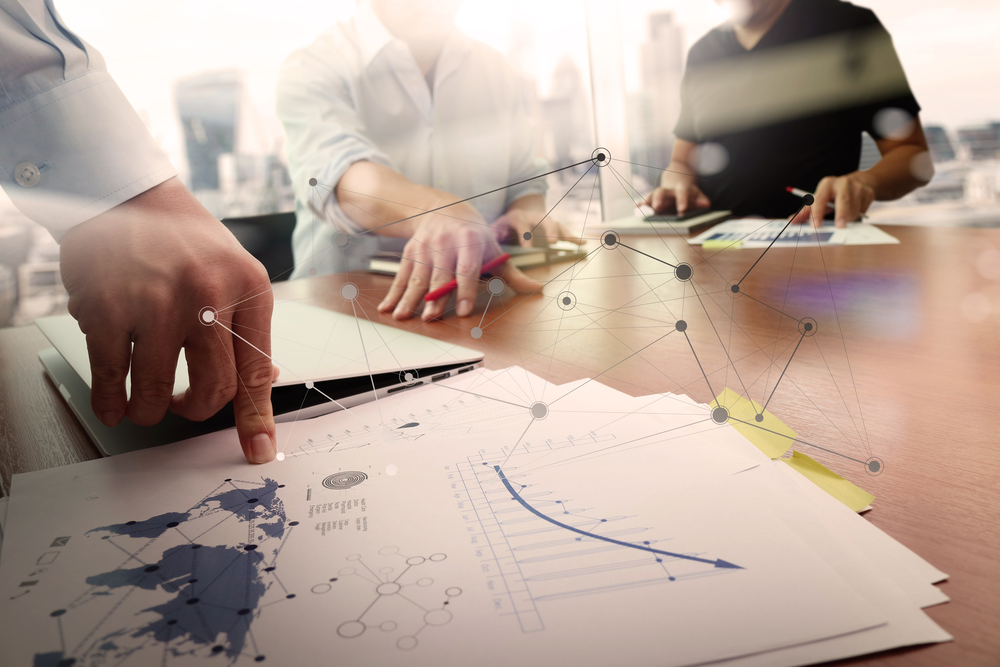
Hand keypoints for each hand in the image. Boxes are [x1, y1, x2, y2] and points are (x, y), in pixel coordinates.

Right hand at [60, 177, 276, 463]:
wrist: (125, 194)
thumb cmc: (184, 240)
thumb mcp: (235, 272)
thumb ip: (247, 326)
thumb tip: (261, 380)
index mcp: (248, 287)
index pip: (256, 370)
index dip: (257, 418)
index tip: (259, 450)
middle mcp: (207, 293)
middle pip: (213, 389)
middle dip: (195, 411)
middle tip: (183, 408)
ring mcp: (155, 302)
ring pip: (158, 392)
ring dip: (149, 410)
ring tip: (145, 404)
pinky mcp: (107, 309)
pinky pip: (112, 377)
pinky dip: (112, 402)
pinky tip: (114, 404)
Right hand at [377, 202, 542, 320]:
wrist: (443, 207)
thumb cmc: (473, 235)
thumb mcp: (493, 248)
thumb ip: (512, 273)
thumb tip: (537, 289)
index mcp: (469, 241)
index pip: (467, 269)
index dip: (466, 290)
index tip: (465, 310)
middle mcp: (445, 243)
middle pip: (439, 275)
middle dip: (434, 297)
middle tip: (430, 319)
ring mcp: (425, 247)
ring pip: (416, 276)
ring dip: (409, 298)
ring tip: (403, 317)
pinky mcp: (410, 252)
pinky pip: (401, 275)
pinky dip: (393, 292)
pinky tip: (387, 307)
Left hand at [491, 207, 583, 245]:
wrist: (516, 216)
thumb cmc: (503, 228)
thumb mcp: (495, 230)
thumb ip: (493, 238)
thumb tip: (488, 251)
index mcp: (516, 217)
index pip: (521, 223)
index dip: (524, 234)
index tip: (527, 247)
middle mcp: (533, 217)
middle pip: (543, 220)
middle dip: (548, 230)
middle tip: (552, 242)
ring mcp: (545, 221)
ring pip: (556, 225)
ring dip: (564, 233)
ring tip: (572, 242)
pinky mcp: (553, 228)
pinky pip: (565, 232)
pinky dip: (574, 238)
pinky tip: (584, 244)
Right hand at [644, 166, 710, 214]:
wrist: (678, 181)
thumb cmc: (689, 193)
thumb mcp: (697, 195)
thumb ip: (702, 200)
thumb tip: (706, 204)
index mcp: (681, 189)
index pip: (682, 192)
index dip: (682, 200)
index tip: (682, 209)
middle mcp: (668, 191)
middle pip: (662, 191)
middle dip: (658, 199)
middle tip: (656, 207)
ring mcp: (659, 194)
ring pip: (651, 195)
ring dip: (647, 201)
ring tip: (642, 207)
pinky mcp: (652, 199)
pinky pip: (645, 200)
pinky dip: (641, 204)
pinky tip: (637, 208)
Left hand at [801, 173, 874, 228]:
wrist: (859, 182)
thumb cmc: (833, 195)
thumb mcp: (819, 199)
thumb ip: (805, 212)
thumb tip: (790, 221)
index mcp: (826, 184)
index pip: (820, 199)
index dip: (817, 213)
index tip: (815, 225)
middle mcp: (842, 183)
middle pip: (843, 201)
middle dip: (841, 214)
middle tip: (840, 226)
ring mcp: (858, 187)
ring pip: (854, 209)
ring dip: (849, 218)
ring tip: (845, 215)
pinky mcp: (869, 192)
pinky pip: (863, 210)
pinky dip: (858, 214)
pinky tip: (856, 208)